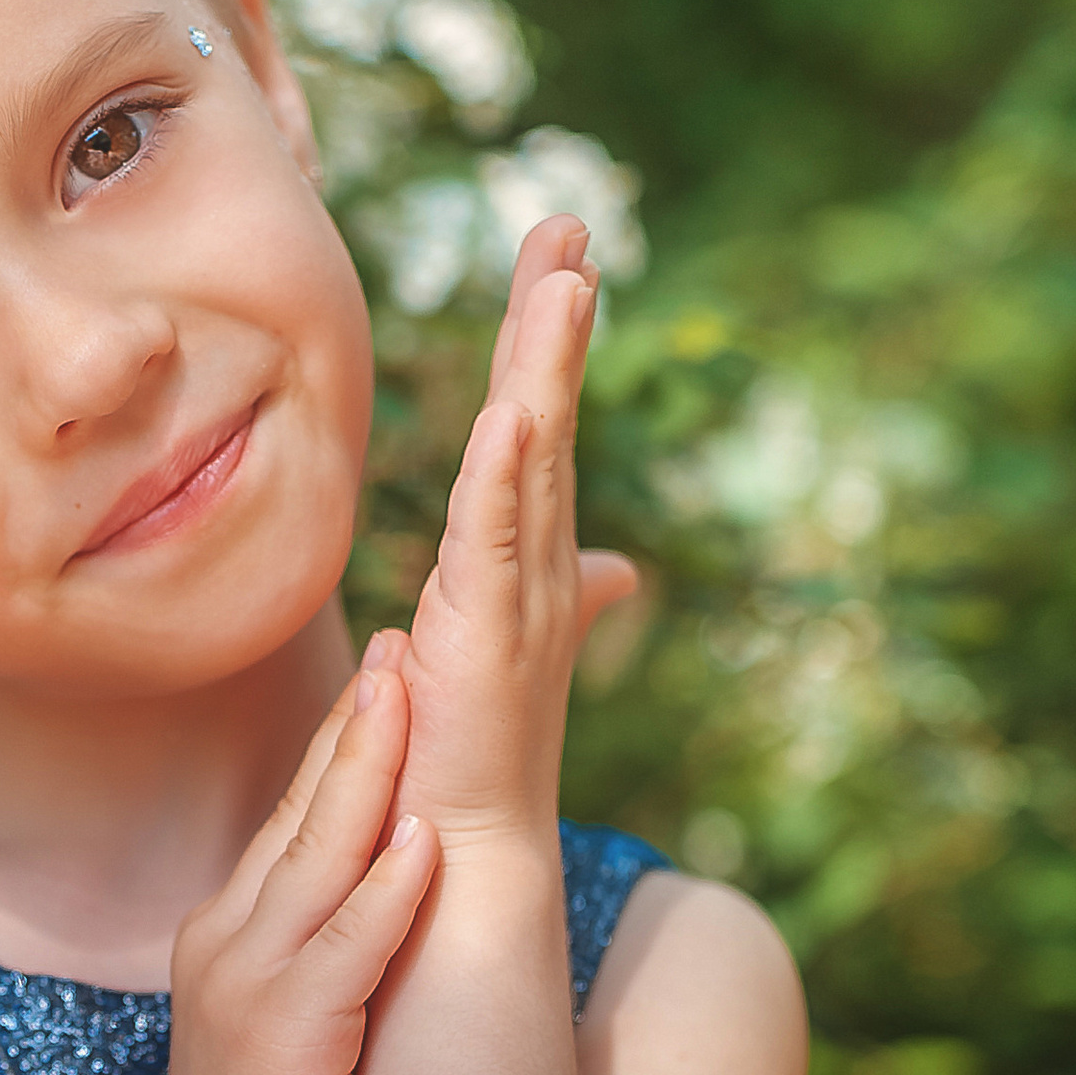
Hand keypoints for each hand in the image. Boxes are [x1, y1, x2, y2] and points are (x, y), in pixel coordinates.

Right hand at [143, 655, 436, 1074]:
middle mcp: (231, 937)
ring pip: (318, 854)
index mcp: (234, 930)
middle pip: (305, 807)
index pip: (299, 813)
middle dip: (360, 718)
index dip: (347, 735)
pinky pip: (342, 947)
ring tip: (413, 688)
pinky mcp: (285, 1034)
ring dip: (368, 767)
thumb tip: (393, 899)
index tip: (395, 660)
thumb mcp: (303, 1022)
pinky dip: (384, 891)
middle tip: (408, 634)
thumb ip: (333, 952)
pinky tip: (422, 837)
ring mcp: (250, 980)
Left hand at [393, 213, 639, 852]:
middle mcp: (534, 564)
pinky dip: (503, 477)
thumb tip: (614, 573)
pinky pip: (493, 539)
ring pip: (532, 457)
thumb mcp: (499, 648)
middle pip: (544, 415)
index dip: (543, 342)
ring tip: (561, 278)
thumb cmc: (463, 756)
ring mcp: (518, 595)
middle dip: (553, 318)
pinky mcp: (486, 635)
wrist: (461, 850)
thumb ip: (551, 598)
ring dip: (544, 366)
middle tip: (563, 224)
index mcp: (522, 556)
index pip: (532, 426)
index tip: (556, 257)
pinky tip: (512, 414)